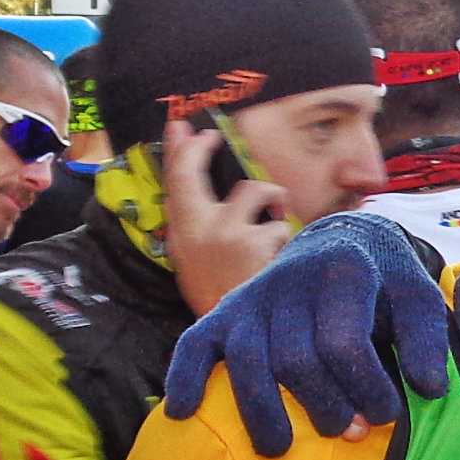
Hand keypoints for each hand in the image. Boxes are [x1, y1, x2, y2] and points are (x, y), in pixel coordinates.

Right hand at [157, 116, 293, 316]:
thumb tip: (193, 190)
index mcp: (181, 234)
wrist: (239, 333)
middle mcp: (198, 228)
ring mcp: (227, 232)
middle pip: (195, 172)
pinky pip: (280, 224)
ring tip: (272, 226)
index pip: (173, 180)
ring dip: (270, 203)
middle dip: (203, 149)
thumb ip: (194, 223)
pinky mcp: (256, 241)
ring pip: (255, 190)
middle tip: (214, 138)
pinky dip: (285, 239)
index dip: (179, 148)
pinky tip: (279, 259)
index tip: (185, 127)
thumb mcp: (193, 261)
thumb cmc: (219, 295)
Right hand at [162, 208, 450, 453]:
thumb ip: (426, 338)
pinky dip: (185, 376)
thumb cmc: (384, 283)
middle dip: (321, 406)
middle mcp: (290, 282)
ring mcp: (252, 297)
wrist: (341, 241)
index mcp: (342, 272)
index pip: (343, 342)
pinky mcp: (224, 312)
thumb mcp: (418, 297)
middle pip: (293, 358)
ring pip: (245, 359)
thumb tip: (428, 388)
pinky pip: (194, 343)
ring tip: (278, 450)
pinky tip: (183, 412)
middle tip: (348, 432)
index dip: (366, 388)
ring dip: (260, 411)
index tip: (387, 415)